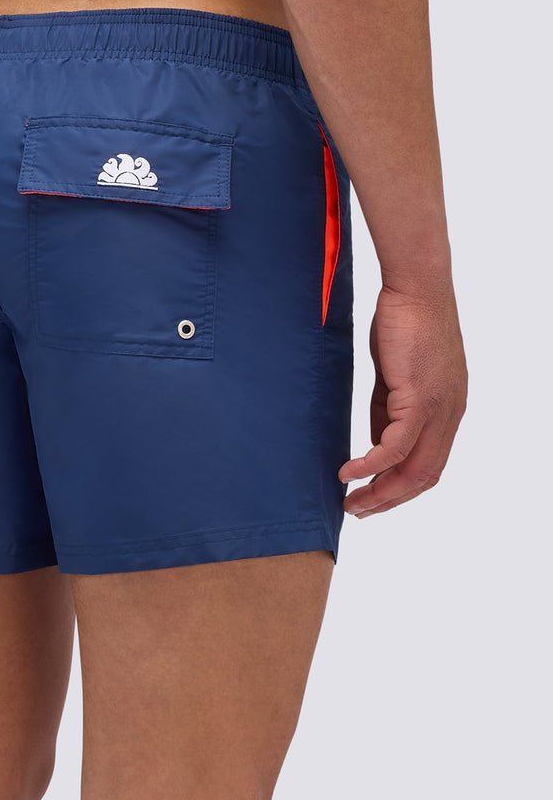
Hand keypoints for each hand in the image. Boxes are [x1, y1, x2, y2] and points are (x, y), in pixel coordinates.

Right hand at [339, 283, 466, 516]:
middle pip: (424, 476)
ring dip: (380, 491)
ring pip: (413, 468)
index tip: (371, 499)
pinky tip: (349, 471)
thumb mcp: (395, 377)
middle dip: (389, 500)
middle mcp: (450, 415)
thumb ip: (388, 411)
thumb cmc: (404, 322)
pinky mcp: (419, 397)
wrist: (416, 288)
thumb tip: (376, 443)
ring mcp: (438, 408)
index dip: (400, 489)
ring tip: (351, 501)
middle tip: (357, 511)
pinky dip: (371, 465)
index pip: (429, 465)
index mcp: (447, 411)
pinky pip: (394, 446)